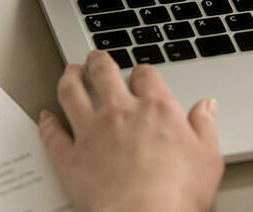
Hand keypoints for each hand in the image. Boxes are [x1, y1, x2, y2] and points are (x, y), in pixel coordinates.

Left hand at [38, 51, 223, 211]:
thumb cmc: (177, 193)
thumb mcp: (208, 156)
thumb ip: (205, 126)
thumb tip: (207, 106)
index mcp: (157, 109)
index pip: (146, 75)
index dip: (142, 71)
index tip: (140, 74)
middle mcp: (121, 113)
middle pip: (104, 74)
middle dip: (99, 62)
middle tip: (95, 58)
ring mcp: (91, 133)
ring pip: (72, 94)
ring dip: (69, 79)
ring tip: (69, 72)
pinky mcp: (70, 158)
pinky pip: (52, 134)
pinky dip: (46, 123)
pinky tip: (44, 116)